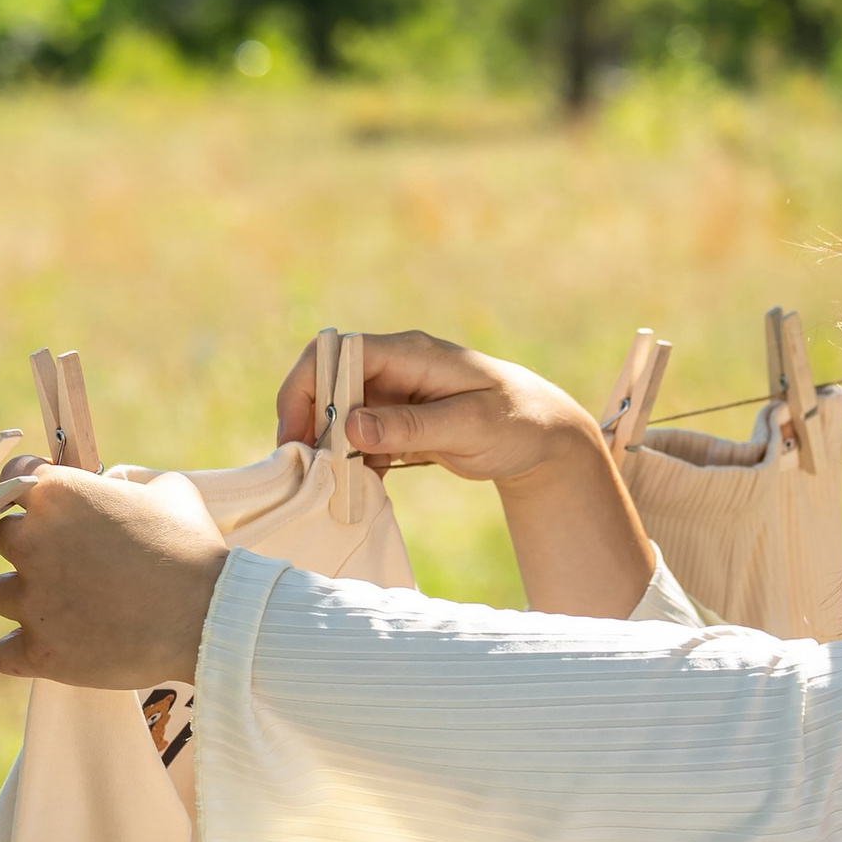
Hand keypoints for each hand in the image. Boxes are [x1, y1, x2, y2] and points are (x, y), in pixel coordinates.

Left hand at [0, 465, 228, 690]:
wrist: (211, 617)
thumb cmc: (194, 550)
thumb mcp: (171, 492)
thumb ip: (127, 484)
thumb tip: (114, 489)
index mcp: (57, 493)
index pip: (15, 474)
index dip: (33, 490)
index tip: (50, 506)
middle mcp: (31, 542)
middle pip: (6, 538)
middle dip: (35, 547)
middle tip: (76, 564)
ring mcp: (31, 600)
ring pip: (0, 594)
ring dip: (28, 598)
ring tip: (72, 609)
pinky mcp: (40, 651)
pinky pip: (4, 652)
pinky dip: (23, 650)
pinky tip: (52, 647)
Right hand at [277, 327, 598, 489]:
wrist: (544, 436)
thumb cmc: (516, 422)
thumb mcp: (469, 427)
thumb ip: (411, 427)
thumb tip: (350, 427)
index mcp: (411, 354)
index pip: (338, 353)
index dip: (307, 387)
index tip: (297, 434)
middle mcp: (397, 366)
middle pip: (328, 382)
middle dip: (308, 421)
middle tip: (304, 468)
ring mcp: (395, 393)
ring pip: (339, 412)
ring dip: (328, 447)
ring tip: (330, 485)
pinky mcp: (398, 420)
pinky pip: (359, 436)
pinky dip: (352, 461)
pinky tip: (359, 488)